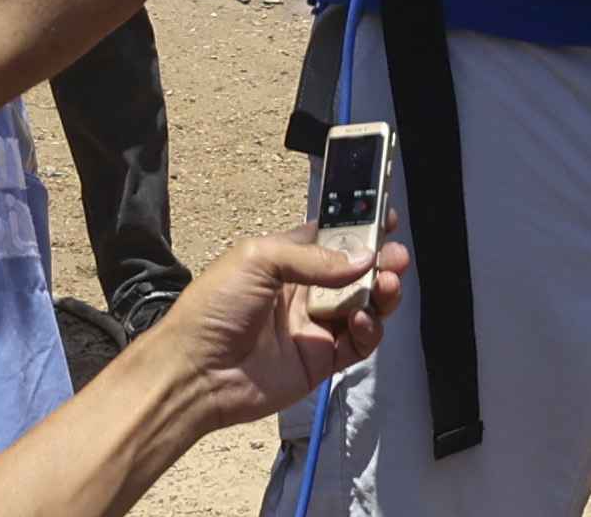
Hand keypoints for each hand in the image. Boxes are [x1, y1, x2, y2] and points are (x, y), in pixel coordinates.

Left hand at [143, 224, 407, 430]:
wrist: (195, 373)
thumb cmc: (212, 309)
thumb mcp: (258, 260)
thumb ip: (313, 258)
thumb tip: (363, 259)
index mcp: (286, 259)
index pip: (333, 237)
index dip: (361, 227)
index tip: (387, 217)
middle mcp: (304, 290)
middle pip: (357, 272)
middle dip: (381, 261)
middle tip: (395, 257)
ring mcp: (314, 326)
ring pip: (365, 305)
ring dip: (382, 292)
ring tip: (386, 286)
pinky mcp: (320, 360)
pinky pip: (358, 343)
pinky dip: (369, 329)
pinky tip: (361, 320)